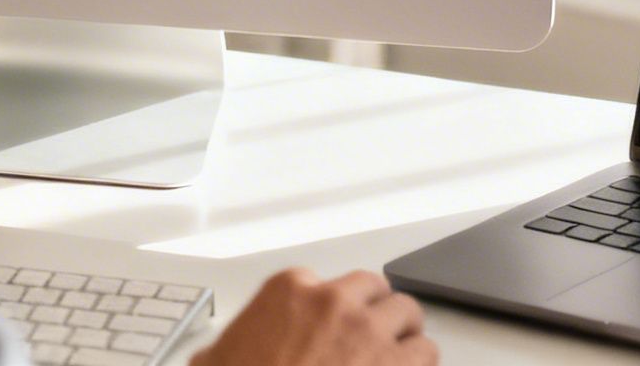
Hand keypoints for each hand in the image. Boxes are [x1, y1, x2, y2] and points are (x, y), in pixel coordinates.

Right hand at [190, 268, 436, 365]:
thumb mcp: (214, 359)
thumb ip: (224, 347)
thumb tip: (213, 357)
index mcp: (288, 290)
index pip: (323, 282)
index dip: (329, 309)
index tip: (329, 327)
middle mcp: (333, 302)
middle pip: (374, 289)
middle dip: (374, 312)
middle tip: (371, 335)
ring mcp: (367, 333)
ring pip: (407, 312)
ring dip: (403, 335)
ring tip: (398, 353)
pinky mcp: (395, 365)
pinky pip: (427, 352)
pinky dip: (420, 363)